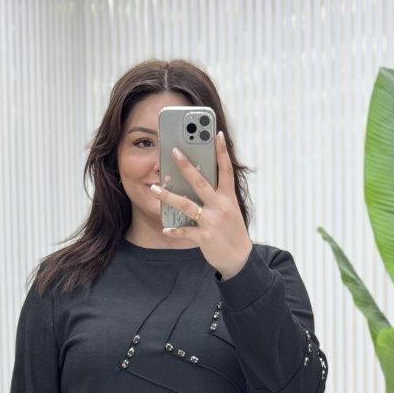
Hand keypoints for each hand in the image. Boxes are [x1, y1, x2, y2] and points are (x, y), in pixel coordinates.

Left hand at [150, 131, 252, 279]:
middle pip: (201, 183)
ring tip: (154, 188)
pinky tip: (165, 228)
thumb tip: (199, 179)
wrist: (239, 258)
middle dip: (186, 167)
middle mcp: (221, 207)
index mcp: (228, 197)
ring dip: (169, 196)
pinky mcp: (204, 237)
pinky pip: (185, 231)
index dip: (222, 152)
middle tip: (174, 151)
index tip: (217, 134)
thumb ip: (218, 194)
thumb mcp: (230, 209)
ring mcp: (212, 222)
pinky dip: (174, 230)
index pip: (226, 170)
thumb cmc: (232, 230)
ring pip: (187, 206)